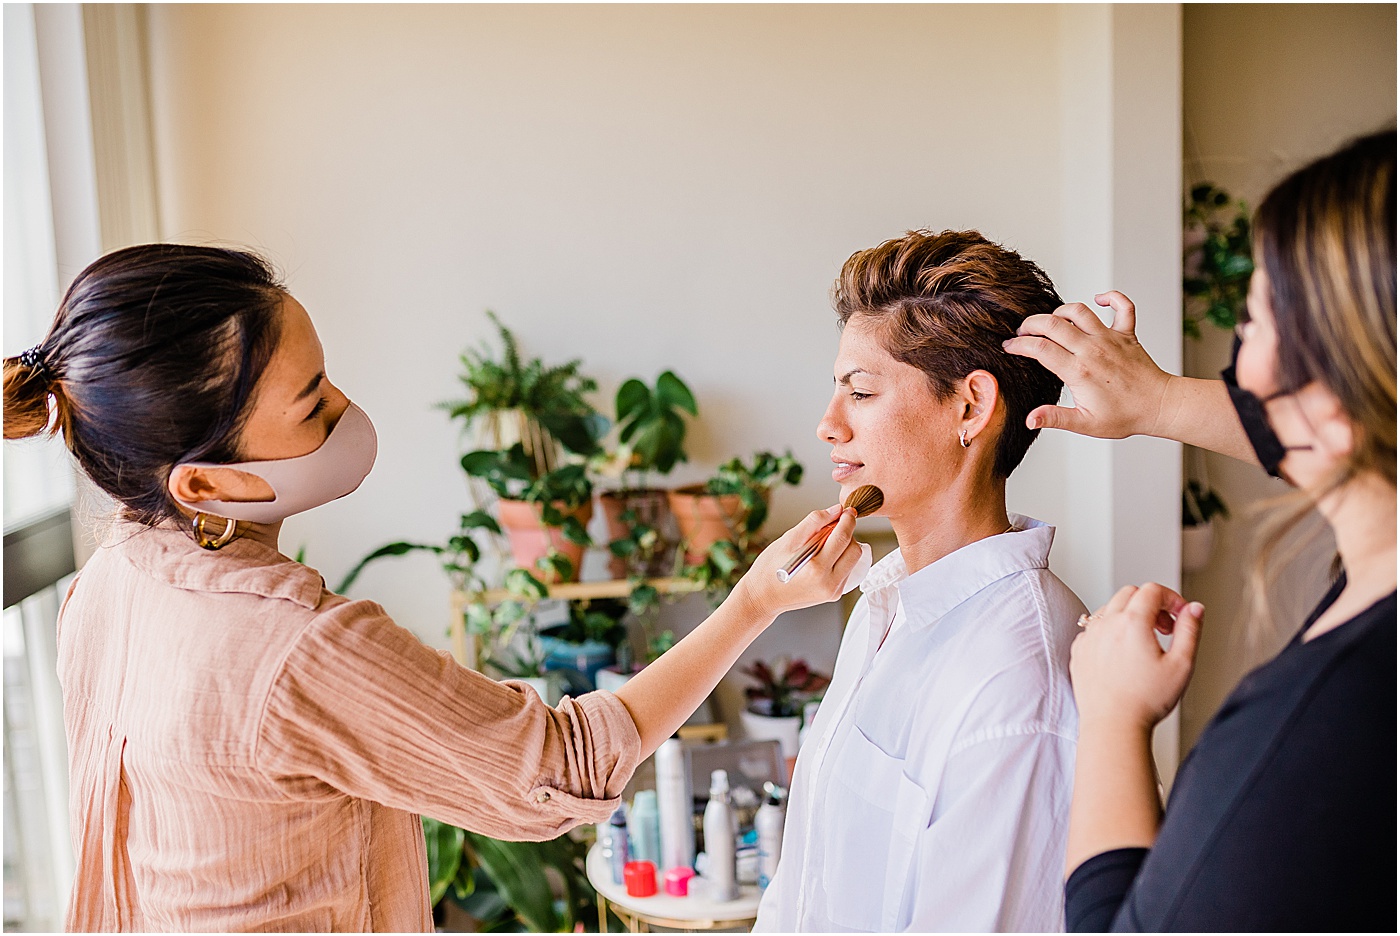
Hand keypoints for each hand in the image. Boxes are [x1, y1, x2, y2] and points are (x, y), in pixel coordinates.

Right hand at [734, 505, 861, 618]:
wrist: (763, 597)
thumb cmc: (769, 569)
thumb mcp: (788, 540)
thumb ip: (814, 522)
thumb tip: (836, 510)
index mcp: (816, 568)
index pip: (843, 538)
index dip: (848, 520)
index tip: (847, 511)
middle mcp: (829, 583)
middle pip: (855, 550)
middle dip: (848, 534)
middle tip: (832, 528)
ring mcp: (833, 591)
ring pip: (854, 560)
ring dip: (845, 547)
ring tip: (824, 544)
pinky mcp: (834, 594)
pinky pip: (847, 570)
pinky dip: (840, 559)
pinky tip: (823, 557)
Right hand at [1003, 291, 1173, 438]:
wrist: (1159, 406)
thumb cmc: (1124, 416)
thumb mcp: (1085, 423)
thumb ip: (1055, 418)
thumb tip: (1029, 419)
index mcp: (1079, 371)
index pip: (1040, 349)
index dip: (1019, 345)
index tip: (1009, 347)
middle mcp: (1092, 350)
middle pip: (1052, 324)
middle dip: (1031, 324)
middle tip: (1023, 332)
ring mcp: (1110, 339)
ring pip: (1079, 311)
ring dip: (1060, 312)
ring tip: (1051, 322)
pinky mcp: (1126, 334)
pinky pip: (1123, 306)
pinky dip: (1111, 297)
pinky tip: (1098, 300)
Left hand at [1070, 583, 1204, 730]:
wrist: (1112, 727)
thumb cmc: (1146, 701)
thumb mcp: (1181, 664)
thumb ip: (1190, 630)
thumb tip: (1194, 609)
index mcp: (1132, 622)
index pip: (1152, 590)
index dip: (1172, 598)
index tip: (1181, 615)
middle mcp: (1106, 624)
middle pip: (1130, 594)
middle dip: (1152, 604)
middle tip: (1165, 629)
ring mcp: (1088, 637)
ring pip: (1110, 609)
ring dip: (1130, 616)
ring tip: (1145, 643)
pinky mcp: (1078, 651)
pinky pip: (1094, 629)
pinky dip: (1110, 632)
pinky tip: (1123, 655)